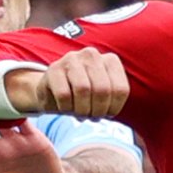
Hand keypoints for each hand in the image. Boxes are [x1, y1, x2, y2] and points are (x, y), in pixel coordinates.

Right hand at [3, 49, 131, 116]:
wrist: (52, 91)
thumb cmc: (83, 96)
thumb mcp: (103, 95)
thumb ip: (114, 98)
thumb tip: (111, 111)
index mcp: (110, 60)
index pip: (120, 90)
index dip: (114, 109)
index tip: (106, 114)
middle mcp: (92, 54)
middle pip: (102, 90)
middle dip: (98, 111)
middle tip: (92, 117)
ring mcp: (72, 59)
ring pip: (83, 90)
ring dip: (82, 110)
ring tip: (80, 114)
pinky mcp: (54, 69)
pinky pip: (64, 95)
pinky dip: (66, 108)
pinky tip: (65, 108)